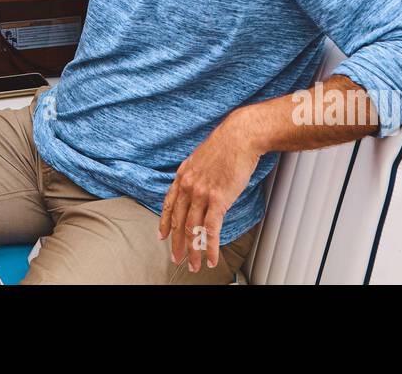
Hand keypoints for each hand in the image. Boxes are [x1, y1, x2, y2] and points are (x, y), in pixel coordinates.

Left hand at [158, 108, 261, 272]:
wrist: (240, 136)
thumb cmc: (226, 145)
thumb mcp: (203, 158)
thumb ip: (197, 175)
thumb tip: (201, 186)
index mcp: (183, 175)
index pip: (170, 204)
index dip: (165, 223)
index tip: (162, 236)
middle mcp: (188, 186)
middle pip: (179, 222)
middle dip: (177, 243)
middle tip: (176, 258)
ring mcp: (201, 193)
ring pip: (192, 229)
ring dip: (193, 251)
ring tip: (193, 265)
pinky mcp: (218, 200)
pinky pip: (210, 230)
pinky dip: (210, 248)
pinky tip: (212, 259)